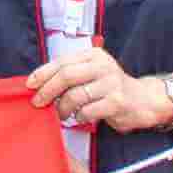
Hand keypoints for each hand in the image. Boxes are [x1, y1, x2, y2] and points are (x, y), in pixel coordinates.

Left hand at [29, 41, 170, 134]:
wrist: (143, 100)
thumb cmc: (111, 88)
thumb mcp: (92, 73)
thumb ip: (70, 75)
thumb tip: (38, 84)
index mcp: (93, 55)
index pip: (62, 61)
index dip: (43, 73)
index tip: (30, 84)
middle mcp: (103, 66)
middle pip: (66, 76)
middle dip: (47, 90)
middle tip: (38, 102)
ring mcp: (111, 83)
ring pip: (75, 95)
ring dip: (63, 108)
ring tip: (61, 113)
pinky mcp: (117, 102)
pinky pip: (87, 111)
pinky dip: (79, 117)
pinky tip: (81, 117)